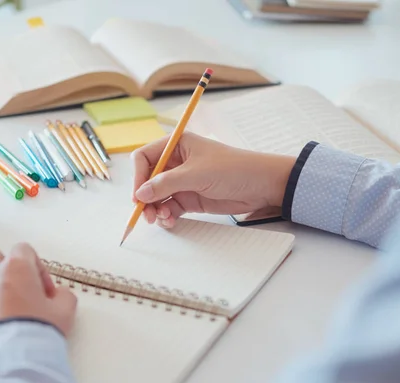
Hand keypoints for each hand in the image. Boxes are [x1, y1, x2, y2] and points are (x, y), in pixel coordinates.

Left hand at [0, 243, 76, 352]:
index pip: (24, 250)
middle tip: (16, 288)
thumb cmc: (34, 334)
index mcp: (16, 268)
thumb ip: (64, 298)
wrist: (6, 363)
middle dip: (2, 267)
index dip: (37, 268)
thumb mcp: (64, 314)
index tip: (43, 289)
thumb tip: (61, 295)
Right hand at [132, 133, 294, 228]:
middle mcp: (176, 162)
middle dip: (144, 197)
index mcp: (176, 145)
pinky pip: (169, 207)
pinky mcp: (190, 199)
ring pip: (156, 196)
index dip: (138, 176)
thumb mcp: (196, 174)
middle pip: (147, 180)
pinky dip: (166, 215)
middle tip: (146, 214)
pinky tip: (169, 221)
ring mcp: (182, 182)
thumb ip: (166, 184)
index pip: (144, 158)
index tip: (138, 195)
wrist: (262, 186)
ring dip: (154, 208)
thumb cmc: (232, 169)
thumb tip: (140, 194)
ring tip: (161, 218)